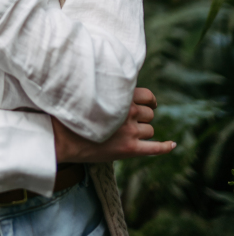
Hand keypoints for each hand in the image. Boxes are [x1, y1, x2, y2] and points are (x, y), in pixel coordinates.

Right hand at [52, 88, 175, 163]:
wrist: (62, 137)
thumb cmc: (72, 113)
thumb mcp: (90, 94)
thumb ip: (107, 91)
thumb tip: (115, 85)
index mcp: (121, 97)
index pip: (147, 96)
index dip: (149, 100)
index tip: (148, 103)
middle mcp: (129, 112)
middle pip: (149, 114)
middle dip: (143, 117)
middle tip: (131, 121)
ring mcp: (131, 132)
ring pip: (150, 129)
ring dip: (143, 131)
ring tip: (129, 134)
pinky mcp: (130, 150)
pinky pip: (155, 148)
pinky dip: (166, 147)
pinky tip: (172, 145)